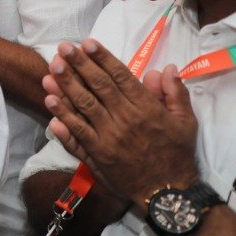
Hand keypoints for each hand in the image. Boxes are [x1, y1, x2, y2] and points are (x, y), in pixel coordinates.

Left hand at [43, 39, 198, 204]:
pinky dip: (63, 119)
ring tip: (51, 70)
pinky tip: (50, 104)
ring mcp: (108, 138)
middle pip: (98, 87)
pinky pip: (76, 135)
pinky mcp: (97, 155)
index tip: (87, 43)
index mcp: (146, 109)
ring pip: (83, 108)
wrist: (167, 192)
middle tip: (63, 48)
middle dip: (79, 66)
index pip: (121, 77)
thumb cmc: (176, 153)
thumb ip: (175, 94)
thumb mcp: (185, 122)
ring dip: (66, 87)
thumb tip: (165, 68)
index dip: (103, 59)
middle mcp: (125, 120)